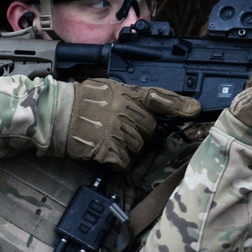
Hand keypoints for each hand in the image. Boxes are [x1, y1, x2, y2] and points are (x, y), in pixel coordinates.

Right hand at [67, 79, 200, 168]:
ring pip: (138, 147)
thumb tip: (149, 107)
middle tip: (118, 129)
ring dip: (127, 148)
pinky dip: (116, 161)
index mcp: (127, 94)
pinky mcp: (109, 150)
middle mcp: (126, 111)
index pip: (158, 98)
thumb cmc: (80, 100)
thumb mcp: (107, 89)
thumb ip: (129, 97)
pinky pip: (124, 161)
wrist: (56, 115)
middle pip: (149, 130)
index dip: (179, 104)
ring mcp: (118, 131)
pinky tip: (104, 151)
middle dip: (138, 133)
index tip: (194, 109)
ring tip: (107, 138)